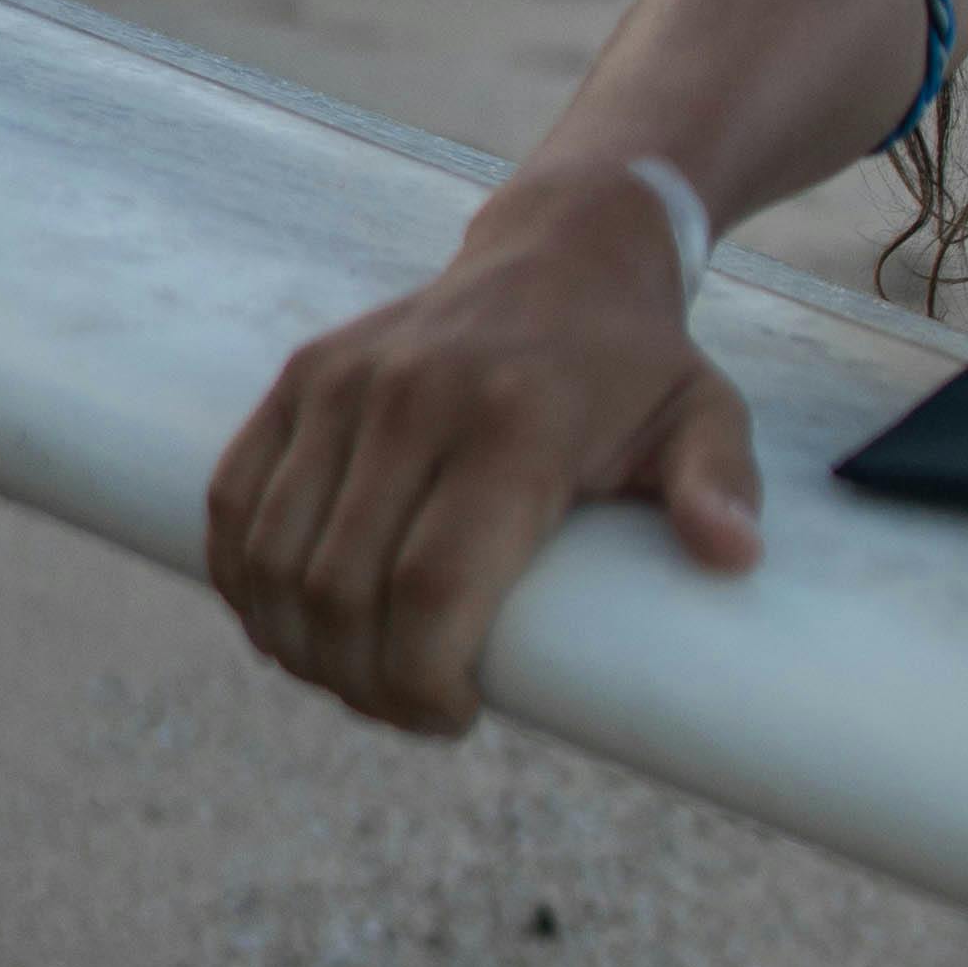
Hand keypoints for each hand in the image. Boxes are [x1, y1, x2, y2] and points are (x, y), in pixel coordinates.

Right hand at [204, 174, 761, 741]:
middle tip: (405, 711)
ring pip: (277, 557)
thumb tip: (732, 557)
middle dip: (362, 683)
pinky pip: (235, 501)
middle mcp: (415, 398)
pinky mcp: (303, 376)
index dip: (420, 681)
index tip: (452, 717)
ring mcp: (346, 383)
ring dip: (298, 646)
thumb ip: (720, 484)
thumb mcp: (704, 416)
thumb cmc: (635, 365)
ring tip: (353, 680)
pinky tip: (284, 627)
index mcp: (515, 422)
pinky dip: (243, 582)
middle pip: (341, 589)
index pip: (431, 588)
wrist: (561, 249)